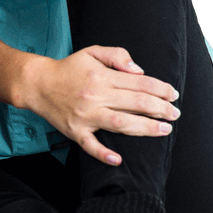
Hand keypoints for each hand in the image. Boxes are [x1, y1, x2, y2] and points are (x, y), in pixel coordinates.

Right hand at [23, 46, 179, 164]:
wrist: (38, 84)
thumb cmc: (69, 68)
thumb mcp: (92, 52)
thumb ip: (117, 56)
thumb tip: (139, 71)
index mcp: (101, 76)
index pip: (139, 83)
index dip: (161, 89)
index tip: (173, 94)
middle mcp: (95, 96)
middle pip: (136, 104)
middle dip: (161, 109)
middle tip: (175, 113)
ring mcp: (85, 116)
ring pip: (121, 124)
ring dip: (146, 128)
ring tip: (164, 129)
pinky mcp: (75, 131)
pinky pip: (90, 145)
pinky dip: (104, 154)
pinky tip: (118, 159)